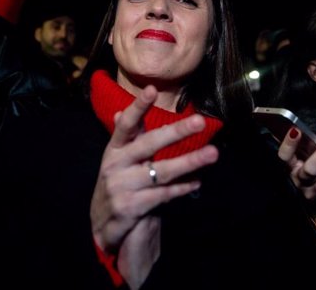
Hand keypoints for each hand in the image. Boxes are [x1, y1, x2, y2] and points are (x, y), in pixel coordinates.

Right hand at [90, 85, 218, 286]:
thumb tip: (117, 113)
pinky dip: (181, 188)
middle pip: (148, 144)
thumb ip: (124, 140)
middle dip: (175, 132)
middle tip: (199, 121)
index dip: (137, 107)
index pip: (126, 125)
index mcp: (113, 150)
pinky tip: (197, 182)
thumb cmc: (117, 185)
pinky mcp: (130, 207)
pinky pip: (163, 195)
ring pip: (161, 172)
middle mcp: (115, 165)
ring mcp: (121, 187)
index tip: (151, 89)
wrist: (103, 226)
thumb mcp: (116, 161)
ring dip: (189, 162)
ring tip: (212, 154)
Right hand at [277, 127, 315, 207]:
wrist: (315, 202)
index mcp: (290, 168)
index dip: (288, 144)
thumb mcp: (301, 157)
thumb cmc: (310, 170)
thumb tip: (300, 127)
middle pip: (311, 170)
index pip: (284, 157)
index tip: (297, 130)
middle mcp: (300, 183)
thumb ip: (301, 144)